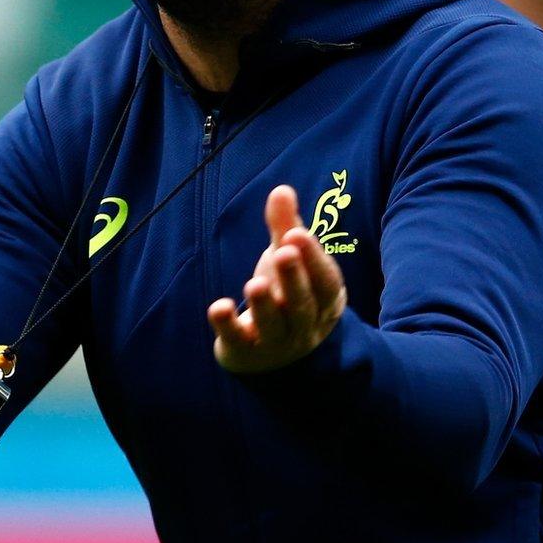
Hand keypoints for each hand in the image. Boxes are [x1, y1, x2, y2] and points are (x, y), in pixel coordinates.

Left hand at [209, 185, 346, 373]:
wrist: (273, 353)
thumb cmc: (287, 295)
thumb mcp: (289, 259)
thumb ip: (286, 227)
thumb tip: (281, 189)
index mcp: (323, 299)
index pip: (324, 280)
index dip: (313, 258)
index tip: (296, 234)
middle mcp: (304, 324)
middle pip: (302, 304)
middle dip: (293, 278)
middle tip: (283, 252)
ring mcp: (276, 342)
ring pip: (274, 326)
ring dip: (264, 305)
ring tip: (255, 284)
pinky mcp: (246, 351)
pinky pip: (238, 340)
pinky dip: (227, 326)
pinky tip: (218, 307)